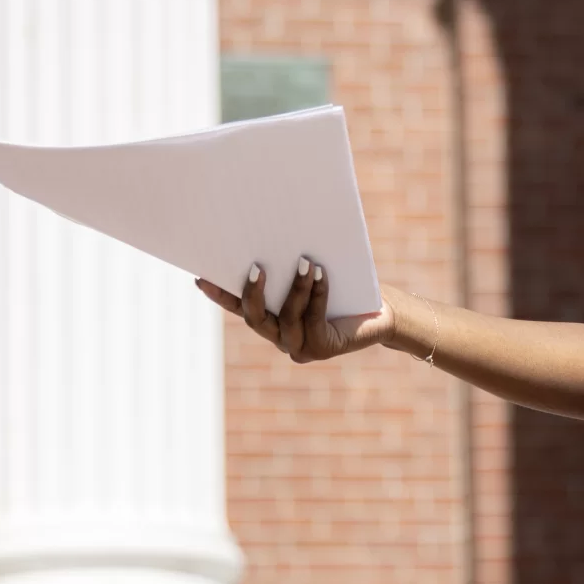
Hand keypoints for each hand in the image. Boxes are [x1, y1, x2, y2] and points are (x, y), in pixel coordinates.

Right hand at [196, 261, 394, 363]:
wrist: (381, 313)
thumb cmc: (345, 288)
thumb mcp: (311, 275)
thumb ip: (290, 266)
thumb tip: (273, 234)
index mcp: (273, 321)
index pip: (240, 308)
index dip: (220, 295)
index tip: (202, 277)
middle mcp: (281, 338)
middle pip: (255, 318)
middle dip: (253, 291)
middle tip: (256, 265)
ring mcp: (300, 347)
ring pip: (286, 317)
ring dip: (294, 288)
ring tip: (303, 261)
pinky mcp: (322, 349)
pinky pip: (314, 318)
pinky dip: (317, 293)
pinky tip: (320, 273)